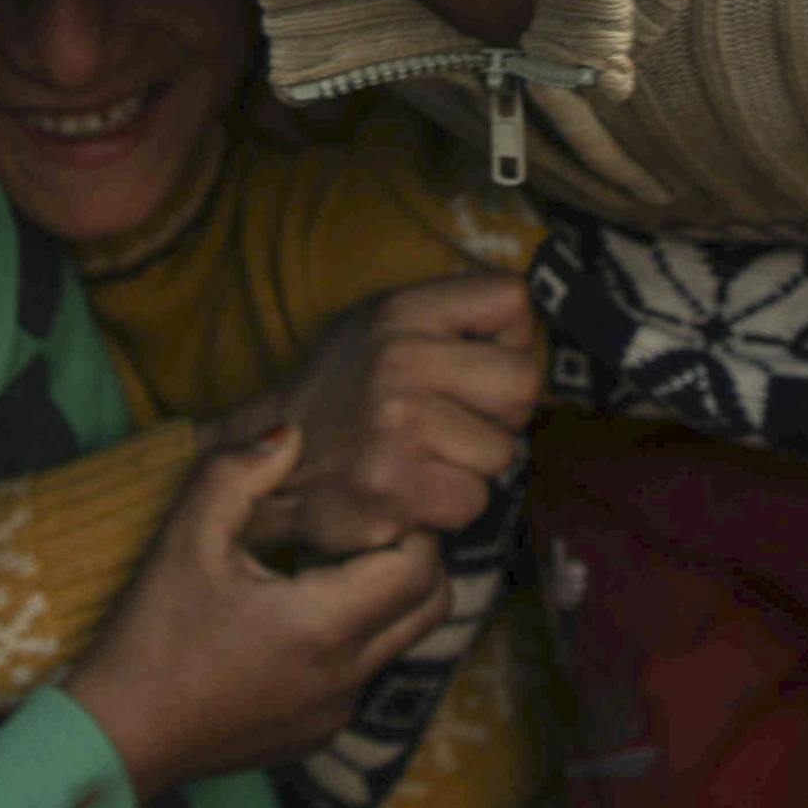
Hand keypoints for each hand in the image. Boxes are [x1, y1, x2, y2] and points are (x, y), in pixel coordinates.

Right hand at [60, 422, 452, 798]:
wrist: (117, 737)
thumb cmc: (149, 635)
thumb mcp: (185, 537)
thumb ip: (239, 472)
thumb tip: (291, 431)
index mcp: (323, 627)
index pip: (421, 568)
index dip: (411, 525)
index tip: (370, 500)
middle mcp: (345, 678)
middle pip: (431, 607)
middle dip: (415, 557)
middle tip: (364, 525)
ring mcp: (335, 714)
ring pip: (401, 642)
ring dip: (384, 597)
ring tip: (324, 563)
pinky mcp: (316, 735)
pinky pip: (364, 675)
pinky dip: (354, 637)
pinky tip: (294, 615)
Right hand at [226, 275, 541, 557]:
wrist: (272, 468)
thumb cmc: (346, 397)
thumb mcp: (383, 329)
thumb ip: (453, 319)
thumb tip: (535, 336)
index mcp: (401, 311)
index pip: (513, 300)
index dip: (509, 340)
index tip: (478, 366)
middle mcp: (399, 360)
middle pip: (523, 381)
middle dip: (502, 413)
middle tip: (457, 424)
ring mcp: (396, 425)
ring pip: (503, 452)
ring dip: (472, 466)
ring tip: (423, 459)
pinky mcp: (393, 488)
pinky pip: (474, 501)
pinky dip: (450, 507)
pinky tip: (413, 492)